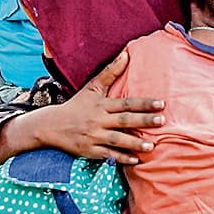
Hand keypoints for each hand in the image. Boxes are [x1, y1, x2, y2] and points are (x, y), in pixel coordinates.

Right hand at [26, 47, 164, 163]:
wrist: (51, 125)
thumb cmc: (77, 105)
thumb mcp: (92, 88)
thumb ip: (110, 72)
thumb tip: (126, 54)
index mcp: (102, 105)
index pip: (126, 103)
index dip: (144, 104)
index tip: (161, 104)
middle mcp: (99, 120)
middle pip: (124, 120)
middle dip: (143, 121)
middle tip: (162, 121)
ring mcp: (94, 136)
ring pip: (117, 140)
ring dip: (134, 143)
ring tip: (152, 146)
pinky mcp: (89, 150)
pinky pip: (108, 155)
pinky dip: (121, 158)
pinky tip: (135, 160)